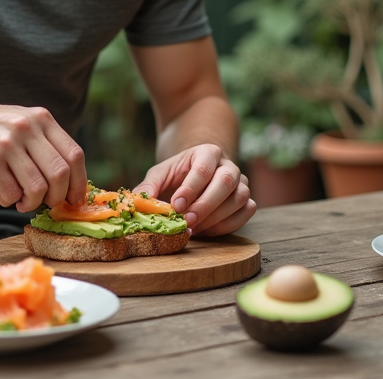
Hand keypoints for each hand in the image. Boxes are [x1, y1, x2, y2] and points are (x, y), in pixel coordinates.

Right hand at [0, 102, 87, 212]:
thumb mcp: (22, 122)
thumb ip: (45, 143)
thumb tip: (71, 183)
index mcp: (41, 118)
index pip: (74, 154)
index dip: (79, 182)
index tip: (75, 200)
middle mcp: (27, 128)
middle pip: (60, 174)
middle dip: (57, 197)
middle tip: (47, 204)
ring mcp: (7, 143)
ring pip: (37, 187)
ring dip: (32, 203)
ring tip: (22, 203)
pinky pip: (11, 193)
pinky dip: (10, 202)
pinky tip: (3, 197)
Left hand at [135, 144, 255, 236]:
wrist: (196, 176)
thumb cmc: (177, 175)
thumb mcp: (160, 175)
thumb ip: (149, 186)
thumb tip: (136, 202)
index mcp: (207, 152)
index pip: (203, 168)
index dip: (191, 188)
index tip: (176, 205)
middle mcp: (228, 165)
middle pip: (226, 182)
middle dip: (205, 205)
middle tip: (187, 221)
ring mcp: (241, 182)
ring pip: (239, 198)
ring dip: (216, 217)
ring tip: (193, 228)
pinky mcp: (247, 200)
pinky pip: (246, 212)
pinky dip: (228, 224)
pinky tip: (207, 229)